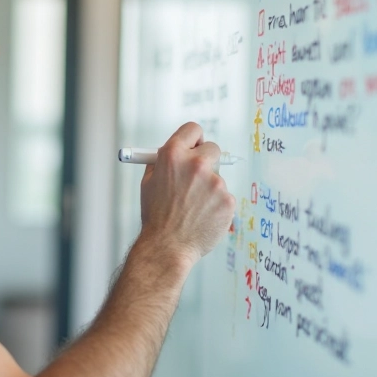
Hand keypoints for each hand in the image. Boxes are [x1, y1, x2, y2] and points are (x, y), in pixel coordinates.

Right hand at [139, 122, 236, 264]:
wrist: (167, 246)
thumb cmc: (156, 216)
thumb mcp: (149, 182)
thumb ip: (163, 162)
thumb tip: (176, 149)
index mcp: (173, 155)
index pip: (193, 129)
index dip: (194, 138)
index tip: (195, 146)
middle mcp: (196, 164)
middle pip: (212, 148)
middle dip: (206, 160)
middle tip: (197, 177)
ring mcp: (215, 182)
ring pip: (217, 177)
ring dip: (209, 188)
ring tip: (193, 208)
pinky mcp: (228, 200)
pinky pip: (224, 196)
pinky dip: (216, 205)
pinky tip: (202, 217)